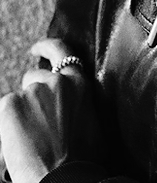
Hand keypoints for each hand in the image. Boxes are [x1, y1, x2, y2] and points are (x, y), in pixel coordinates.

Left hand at [0, 38, 100, 182]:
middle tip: (34, 122)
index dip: (45, 46)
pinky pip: (5, 111)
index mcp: (78, 82)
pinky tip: (19, 143)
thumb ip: (75, 100)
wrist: (63, 177)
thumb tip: (61, 103)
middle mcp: (56, 80)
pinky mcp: (10, 105)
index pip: (61, 51)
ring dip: (21, 113)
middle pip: (33, 77)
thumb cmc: (81, 158)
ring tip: (30, 139)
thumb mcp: (88, 119)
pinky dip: (8, 126)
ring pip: (18, 97)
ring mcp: (32, 91)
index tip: (35, 49)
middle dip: (31, 94)